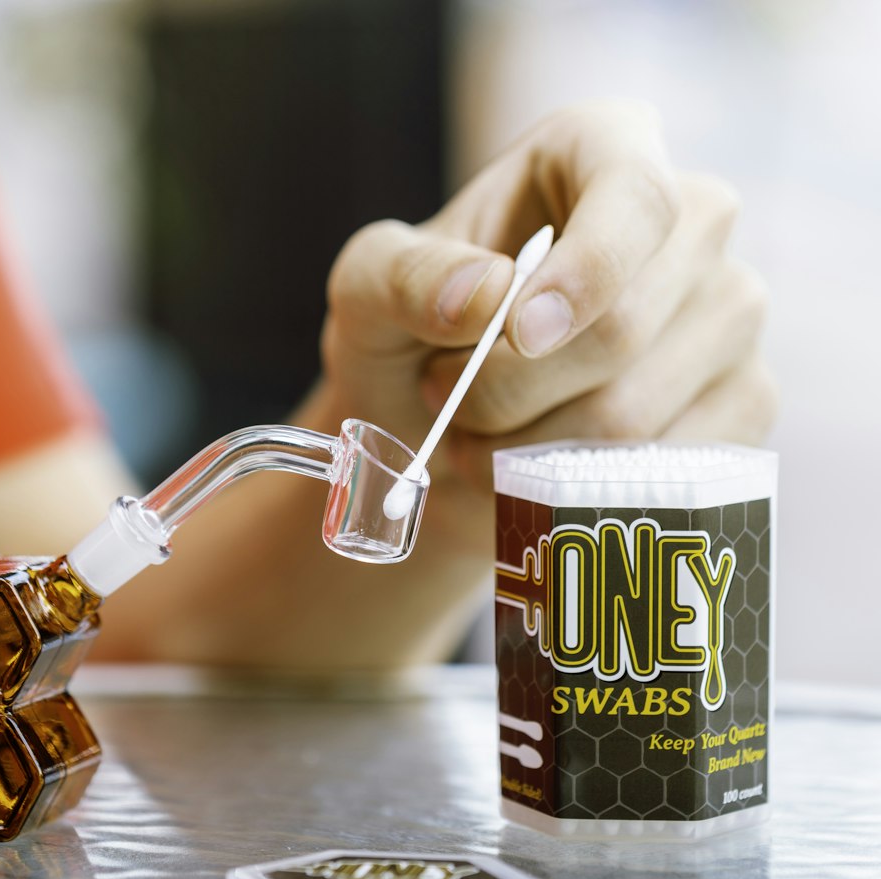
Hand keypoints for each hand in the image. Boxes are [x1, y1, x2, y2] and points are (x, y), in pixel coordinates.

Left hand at [320, 100, 774, 548]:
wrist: (444, 430)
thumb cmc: (411, 339)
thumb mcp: (371, 288)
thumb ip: (405, 275)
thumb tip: (485, 293)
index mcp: (604, 151)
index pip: (636, 196)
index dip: (585, 272)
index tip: (519, 335)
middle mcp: (690, 223)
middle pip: (627, 325)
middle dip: (512, 390)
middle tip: (447, 398)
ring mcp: (728, 314)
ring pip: (636, 414)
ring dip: (528, 448)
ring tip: (477, 437)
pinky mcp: (745, 399)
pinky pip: (670, 469)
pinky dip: (580, 490)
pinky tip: (537, 472)